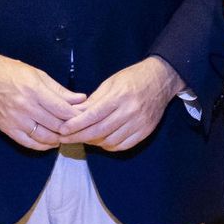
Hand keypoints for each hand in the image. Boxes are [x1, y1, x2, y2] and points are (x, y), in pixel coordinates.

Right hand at [0, 49, 85, 150]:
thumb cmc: (12, 71)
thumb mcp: (38, 74)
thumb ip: (59, 90)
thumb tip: (80, 99)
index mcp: (35, 90)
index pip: (62, 109)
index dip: (76, 116)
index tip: (86, 117)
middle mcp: (26, 106)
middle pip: (55, 125)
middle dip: (70, 129)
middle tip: (80, 129)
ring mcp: (16, 120)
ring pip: (44, 137)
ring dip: (58, 139)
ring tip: (66, 136)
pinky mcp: (7, 129)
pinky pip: (28, 143)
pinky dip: (42, 146)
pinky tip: (50, 143)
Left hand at [57, 56, 184, 151]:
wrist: (161, 80)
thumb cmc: (132, 78)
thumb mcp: (110, 83)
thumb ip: (93, 100)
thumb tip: (74, 113)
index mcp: (119, 96)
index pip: (93, 115)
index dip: (76, 125)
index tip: (63, 130)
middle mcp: (130, 111)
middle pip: (99, 131)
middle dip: (79, 136)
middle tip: (66, 138)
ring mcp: (139, 123)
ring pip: (110, 141)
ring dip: (93, 142)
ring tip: (83, 138)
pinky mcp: (145, 131)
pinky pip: (123, 145)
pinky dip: (109, 146)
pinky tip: (101, 141)